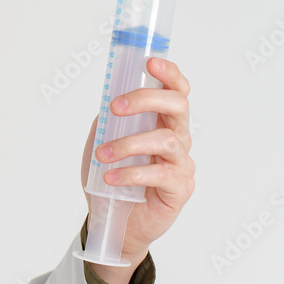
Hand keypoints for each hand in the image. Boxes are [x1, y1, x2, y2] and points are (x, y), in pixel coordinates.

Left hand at [79, 57, 194, 278]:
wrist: (113, 221)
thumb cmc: (112, 177)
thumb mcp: (102, 141)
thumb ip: (108, 120)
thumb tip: (107, 98)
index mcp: (162, 121)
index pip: (176, 90)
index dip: (169, 73)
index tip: (150, 62)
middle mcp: (177, 138)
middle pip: (178, 106)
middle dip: (147, 99)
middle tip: (117, 107)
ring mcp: (181, 163)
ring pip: (166, 140)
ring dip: (129, 144)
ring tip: (104, 154)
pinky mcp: (180, 189)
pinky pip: (160, 175)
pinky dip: (131, 173)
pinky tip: (111, 177)